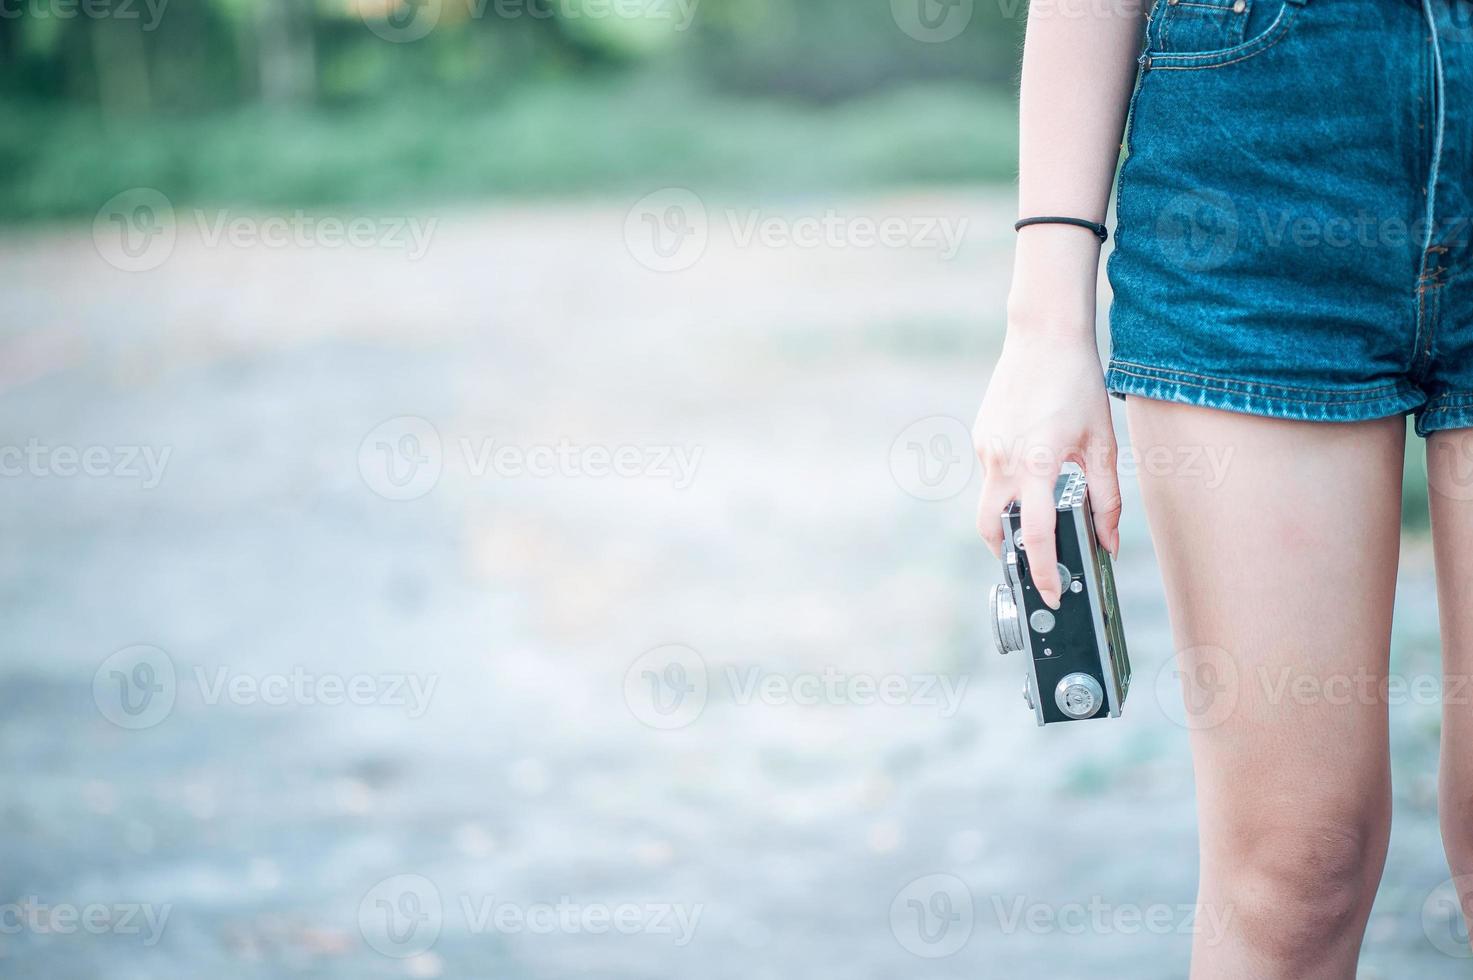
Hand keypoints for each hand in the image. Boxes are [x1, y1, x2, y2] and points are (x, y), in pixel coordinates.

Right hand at [973, 330, 1120, 608]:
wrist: (1043, 336)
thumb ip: (1106, 498)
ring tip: (1039, 509)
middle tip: (1031, 563)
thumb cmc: (1077, 384)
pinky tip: (1034, 462)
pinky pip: (992, 472)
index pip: (1034, 535)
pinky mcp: (981, 435)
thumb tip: (1108, 541)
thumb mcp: (1103, 444)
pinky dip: (1010, 482)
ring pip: (990, 500)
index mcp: (1037, 464)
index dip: (1043, 572)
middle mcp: (1002, 460)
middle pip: (991, 529)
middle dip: (1007, 553)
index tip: (1052, 594)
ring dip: (1010, 515)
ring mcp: (986, 447)